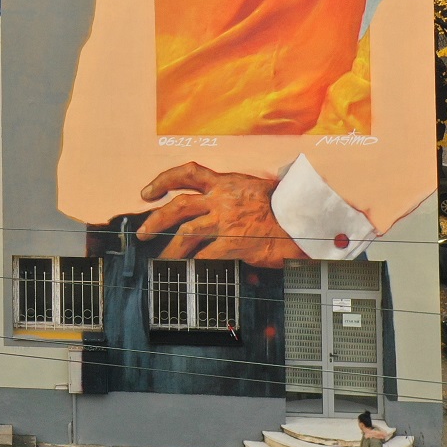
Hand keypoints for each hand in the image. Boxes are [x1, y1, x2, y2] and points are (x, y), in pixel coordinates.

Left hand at [137, 162, 303, 265]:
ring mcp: (227, 221)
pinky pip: (206, 256)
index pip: (187, 173)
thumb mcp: (254, 189)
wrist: (304, 222)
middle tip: (142, 233)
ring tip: (161, 260)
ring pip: (187, 234)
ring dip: (171, 249)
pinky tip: (187, 273)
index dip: (163, 180)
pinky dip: (194, 266)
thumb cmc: (282, 208)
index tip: (147, 192)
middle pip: (179, 206)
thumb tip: (212, 204)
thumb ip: (231, 194)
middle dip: (156, 220)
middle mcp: (222, 199)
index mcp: (226, 182)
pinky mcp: (235, 242)